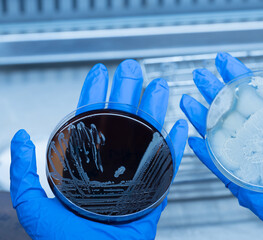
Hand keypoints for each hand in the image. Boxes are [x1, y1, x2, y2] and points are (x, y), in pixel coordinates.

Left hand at [10, 60, 187, 239]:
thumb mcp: (34, 204)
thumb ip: (22, 171)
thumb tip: (19, 137)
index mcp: (86, 164)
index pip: (90, 120)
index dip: (95, 94)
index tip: (99, 72)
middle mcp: (112, 164)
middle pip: (123, 121)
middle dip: (127, 91)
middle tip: (131, 69)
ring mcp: (135, 175)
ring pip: (147, 135)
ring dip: (154, 110)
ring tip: (158, 87)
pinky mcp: (153, 190)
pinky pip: (168, 164)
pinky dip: (175, 145)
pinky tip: (177, 127)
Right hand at [180, 52, 262, 238]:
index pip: (258, 99)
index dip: (240, 78)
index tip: (224, 62)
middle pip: (235, 116)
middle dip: (215, 94)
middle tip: (199, 76)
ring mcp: (256, 166)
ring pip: (224, 140)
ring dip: (204, 120)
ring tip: (188, 102)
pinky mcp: (250, 189)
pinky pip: (224, 170)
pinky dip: (208, 156)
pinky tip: (196, 139)